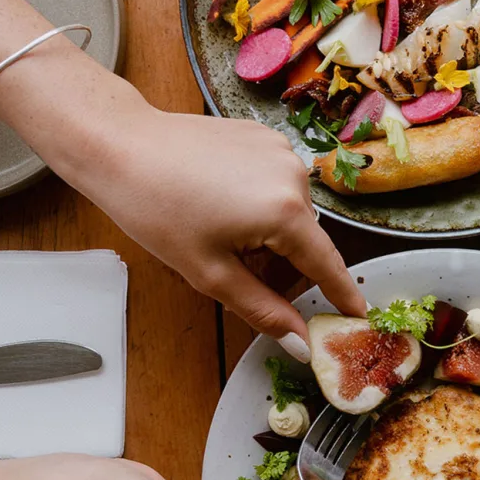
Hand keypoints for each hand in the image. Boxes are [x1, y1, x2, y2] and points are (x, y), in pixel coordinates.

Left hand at [0, 0, 360, 357]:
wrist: (119, 144)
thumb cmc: (156, 210)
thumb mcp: (208, 272)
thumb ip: (262, 309)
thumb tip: (298, 343)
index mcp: (286, 212)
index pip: (327, 265)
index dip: (341, 294)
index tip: (359, 316)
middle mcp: (295, 175)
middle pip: (305, 239)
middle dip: (282, 264)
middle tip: (236, 275)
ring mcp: (281, 149)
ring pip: (289, 211)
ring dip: (268, 233)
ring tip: (217, 234)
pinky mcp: (263, 135)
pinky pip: (274, 182)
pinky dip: (258, 202)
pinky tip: (217, 203)